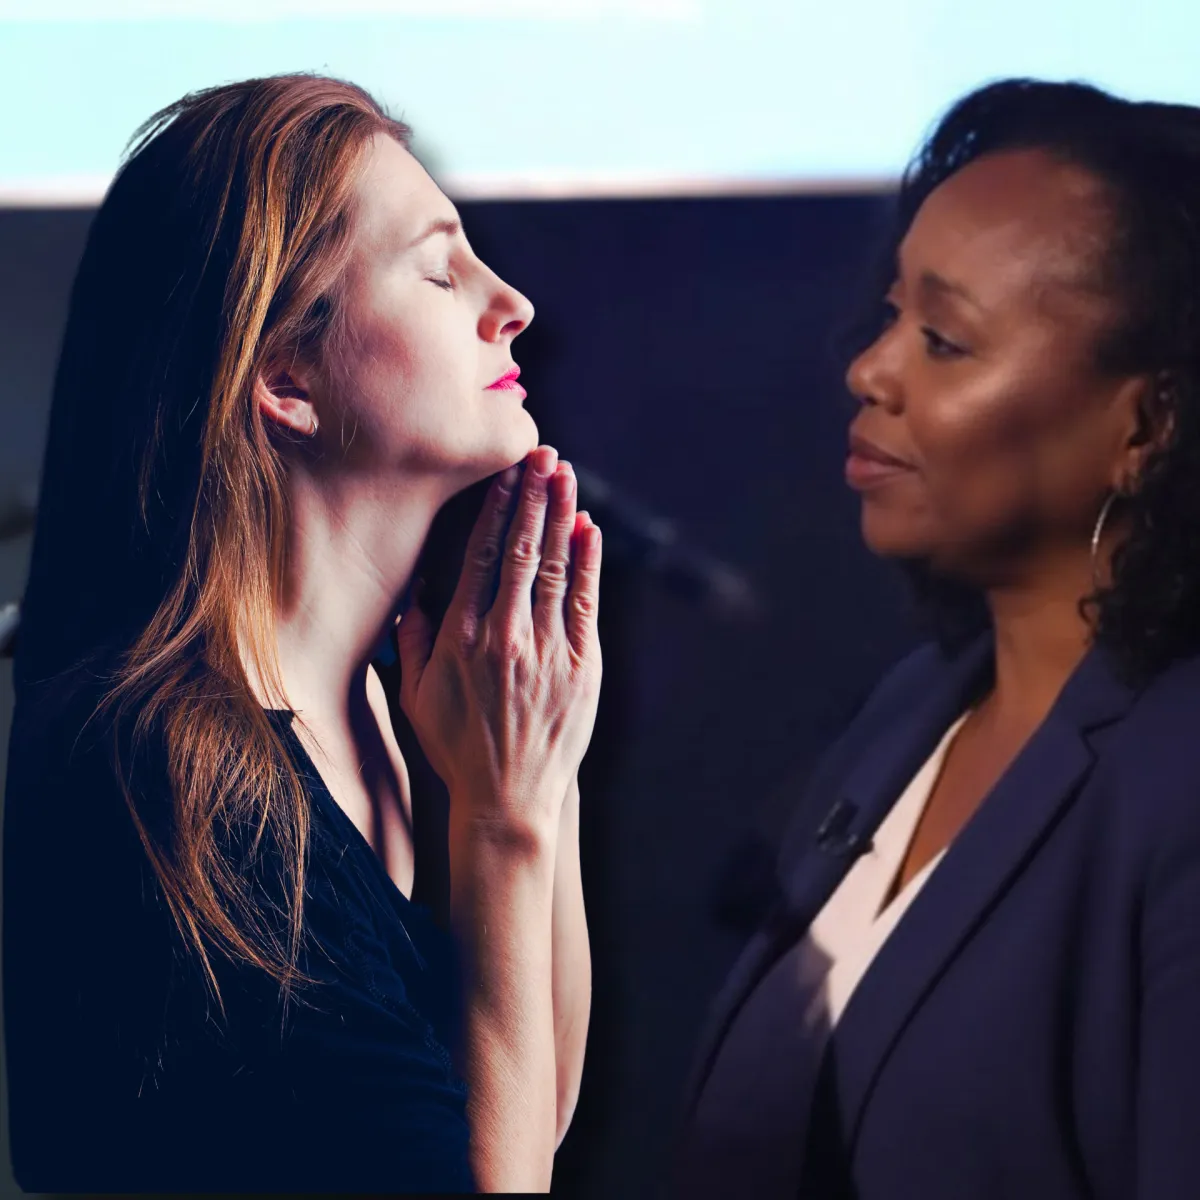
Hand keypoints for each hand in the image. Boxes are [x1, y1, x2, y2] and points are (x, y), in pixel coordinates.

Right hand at [396, 446, 602, 840]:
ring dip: (561, 514)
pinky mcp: (582, 666)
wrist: (509, 798)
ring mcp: (548, 649)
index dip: (496, 507)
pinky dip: (587, 561)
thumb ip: (414, 639)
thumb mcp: (415, 696)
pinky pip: (585, 601)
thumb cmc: (458, 747)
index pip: (481, 555)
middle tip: (542, 452)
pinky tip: (587, 528)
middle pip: (522, 549)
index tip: (504, 472)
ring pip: (555, 566)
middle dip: (533, 495)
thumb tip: (416, 590)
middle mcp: (506, 635)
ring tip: (565, 473)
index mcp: (462, 636)